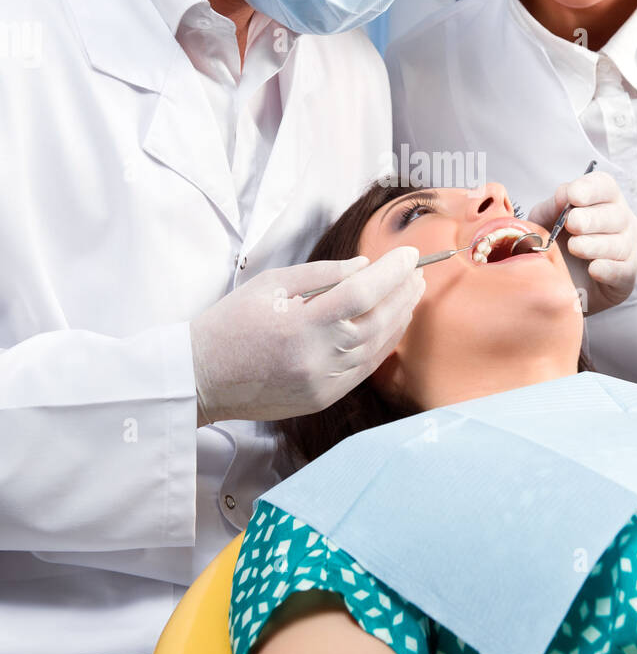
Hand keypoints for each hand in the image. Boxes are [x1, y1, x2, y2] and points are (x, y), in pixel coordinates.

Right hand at [190, 248, 423, 423]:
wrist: (201, 376)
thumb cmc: (230, 323)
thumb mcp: (269, 284)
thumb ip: (320, 274)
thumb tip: (363, 267)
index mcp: (301, 323)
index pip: (362, 292)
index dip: (392, 272)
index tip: (409, 254)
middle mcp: (317, 357)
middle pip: (377, 321)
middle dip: (402, 294)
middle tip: (417, 273)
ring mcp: (322, 382)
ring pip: (376, 348)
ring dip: (398, 319)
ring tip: (411, 296)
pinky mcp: (321, 399)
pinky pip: (364, 371)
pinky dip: (382, 347)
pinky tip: (392, 328)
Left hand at [528, 169, 636, 312]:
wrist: (557, 280)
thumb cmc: (555, 242)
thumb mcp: (545, 220)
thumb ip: (552, 206)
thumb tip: (564, 194)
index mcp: (602, 199)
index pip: (604, 186)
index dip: (590, 189)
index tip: (573, 196)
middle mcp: (620, 219)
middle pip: (615, 214)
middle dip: (591, 219)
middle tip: (572, 224)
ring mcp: (627, 247)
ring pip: (619, 243)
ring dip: (594, 245)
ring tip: (574, 248)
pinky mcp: (627, 275)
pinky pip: (623, 270)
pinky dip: (608, 269)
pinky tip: (593, 269)